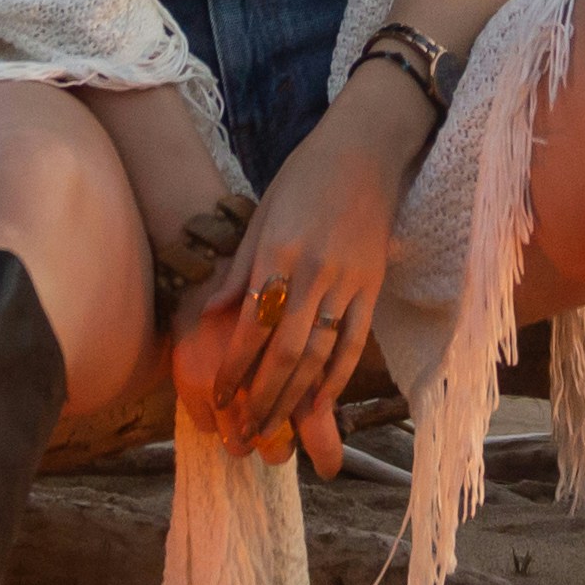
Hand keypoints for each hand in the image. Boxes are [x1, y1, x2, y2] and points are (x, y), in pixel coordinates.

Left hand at [169, 90, 424, 472]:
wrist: (367, 149)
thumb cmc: (306, 175)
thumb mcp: (262, 214)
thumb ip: (239, 268)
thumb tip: (212, 311)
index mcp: (279, 251)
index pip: (252, 324)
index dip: (235, 366)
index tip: (219, 398)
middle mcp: (314, 272)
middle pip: (286, 352)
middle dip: (262, 398)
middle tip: (244, 435)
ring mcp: (348, 282)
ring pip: (320, 355)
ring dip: (295, 399)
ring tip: (275, 433)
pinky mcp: (372, 287)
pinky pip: (353, 342)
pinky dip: (337, 377)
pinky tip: (320, 405)